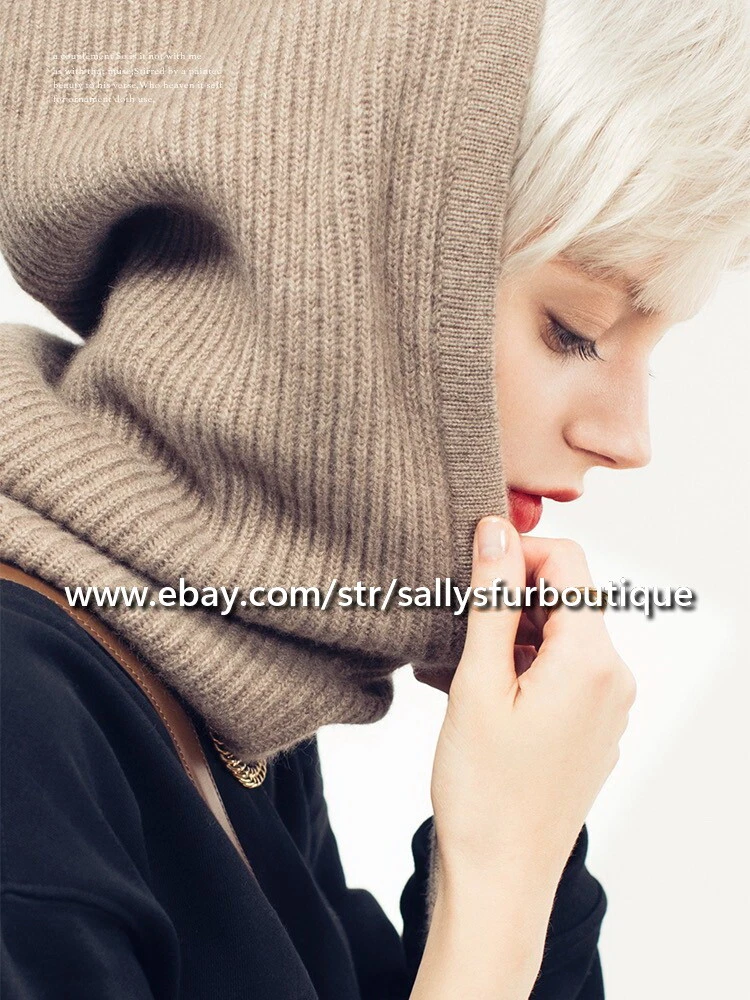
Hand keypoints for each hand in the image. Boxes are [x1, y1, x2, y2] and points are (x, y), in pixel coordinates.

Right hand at [423, 516, 635, 891]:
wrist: (500, 877)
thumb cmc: (483, 789)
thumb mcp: (477, 682)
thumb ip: (491, 598)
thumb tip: (496, 529)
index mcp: (591, 659)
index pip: (567, 562)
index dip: (516, 553)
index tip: (469, 573)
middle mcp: (614, 677)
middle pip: (564, 598)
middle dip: (508, 599)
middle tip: (454, 627)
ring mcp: (608, 706)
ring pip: (558, 635)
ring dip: (508, 635)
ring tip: (456, 669)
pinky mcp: (593, 727)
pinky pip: (562, 671)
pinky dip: (521, 666)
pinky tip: (477, 694)